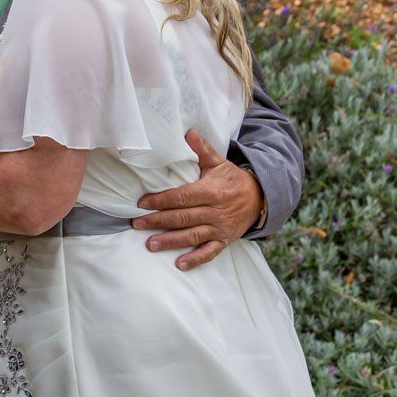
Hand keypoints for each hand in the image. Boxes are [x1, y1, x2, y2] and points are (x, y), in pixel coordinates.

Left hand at [132, 129, 263, 271]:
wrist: (260, 198)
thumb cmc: (232, 180)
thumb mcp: (219, 162)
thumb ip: (202, 149)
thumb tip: (189, 131)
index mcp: (211, 191)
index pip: (182, 197)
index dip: (162, 200)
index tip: (142, 203)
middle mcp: (215, 211)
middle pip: (183, 217)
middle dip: (158, 221)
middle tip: (136, 224)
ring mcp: (220, 228)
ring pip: (192, 236)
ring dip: (170, 241)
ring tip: (150, 244)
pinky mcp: (224, 241)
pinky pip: (209, 252)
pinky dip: (195, 259)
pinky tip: (180, 264)